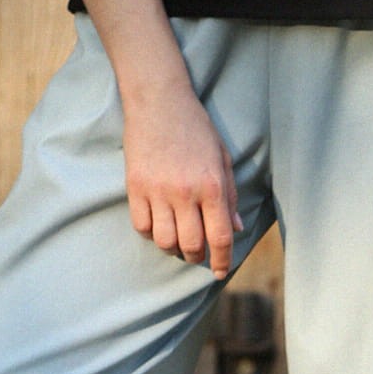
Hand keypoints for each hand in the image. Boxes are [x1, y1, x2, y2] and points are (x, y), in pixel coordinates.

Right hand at [122, 81, 243, 278]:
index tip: (220, 271)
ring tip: (178, 240)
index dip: (222, 261)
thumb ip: (229, 195)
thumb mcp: (222, 158)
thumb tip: (237, 228)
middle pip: (191, 246)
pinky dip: (151, 233)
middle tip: (198, 254)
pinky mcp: (135, 187)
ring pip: (164, 242)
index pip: (220, 237)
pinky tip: (159, 223)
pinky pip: (142, 226)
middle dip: (197, 257)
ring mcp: (157, 191)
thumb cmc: (196, 128)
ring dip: (174, 248)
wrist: (159, 102)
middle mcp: (185, 193)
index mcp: (212, 185)